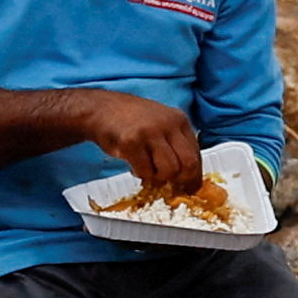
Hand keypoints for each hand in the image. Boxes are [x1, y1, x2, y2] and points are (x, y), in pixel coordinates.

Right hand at [69, 89, 202, 196]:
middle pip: (188, 164)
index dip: (193, 177)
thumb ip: (175, 146)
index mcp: (179, 120)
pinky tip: (134, 165)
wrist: (100, 109)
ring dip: (157, 177)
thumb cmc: (130, 121)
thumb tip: (188, 178)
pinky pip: (145, 171)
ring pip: (169, 170)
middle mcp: (168, 124)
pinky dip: (140, 174)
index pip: (196, 155)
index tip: (188, 188)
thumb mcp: (161, 125)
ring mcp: (150, 131)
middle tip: (168, 184)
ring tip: (147, 169)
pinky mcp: (131, 141)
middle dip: (179, 180)